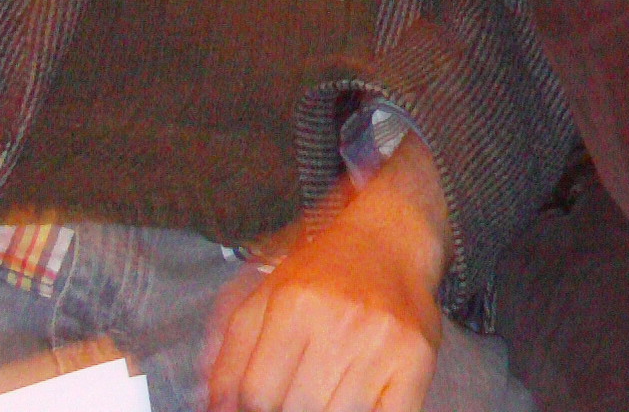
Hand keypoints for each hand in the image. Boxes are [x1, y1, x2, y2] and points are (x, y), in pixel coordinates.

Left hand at [205, 138, 451, 411]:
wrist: (391, 234)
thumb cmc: (325, 266)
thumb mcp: (263, 290)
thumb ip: (230, 350)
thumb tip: (212, 405)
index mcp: (294, 301)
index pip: (254, 393)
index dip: (252, 405)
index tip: (264, 397)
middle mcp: (339, 319)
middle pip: (292, 409)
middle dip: (288, 406)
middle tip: (298, 386)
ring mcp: (381, 340)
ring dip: (326, 410)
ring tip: (328, 385)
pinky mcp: (416, 356)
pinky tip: (359, 398)